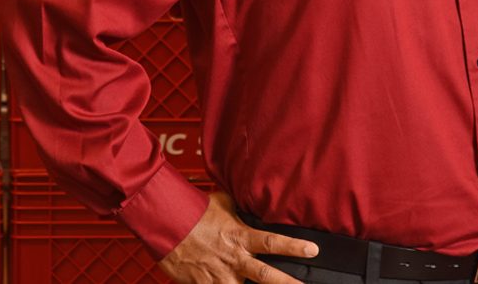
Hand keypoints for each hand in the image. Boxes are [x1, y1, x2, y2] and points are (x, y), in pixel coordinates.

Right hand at [156, 191, 319, 283]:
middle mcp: (234, 258)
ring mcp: (220, 275)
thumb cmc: (190, 211)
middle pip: (267, 276)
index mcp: (240, 236)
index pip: (273, 242)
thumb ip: (236, 207)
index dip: (294, 246)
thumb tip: (247, 200)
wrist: (165, 224)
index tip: (313, 250)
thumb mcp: (219, 204)